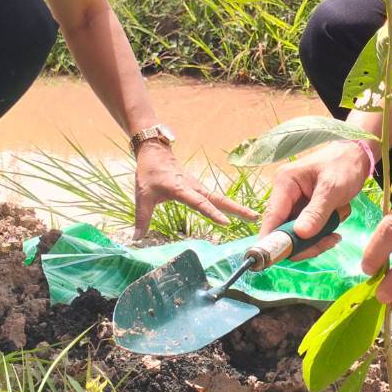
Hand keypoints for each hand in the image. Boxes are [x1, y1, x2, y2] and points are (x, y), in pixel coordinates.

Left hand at [132, 143, 257, 239]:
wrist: (155, 151)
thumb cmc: (149, 173)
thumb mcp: (143, 196)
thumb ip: (142, 219)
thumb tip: (137, 240)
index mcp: (181, 189)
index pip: (199, 203)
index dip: (212, 213)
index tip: (226, 223)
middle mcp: (194, 187)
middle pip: (219, 199)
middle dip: (237, 209)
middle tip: (254, 218)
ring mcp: (198, 186)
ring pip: (219, 197)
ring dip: (236, 207)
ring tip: (252, 217)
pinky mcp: (198, 186)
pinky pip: (215, 197)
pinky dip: (227, 204)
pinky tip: (235, 212)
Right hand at [260, 140, 373, 258]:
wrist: (357, 156)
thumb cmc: (344, 165)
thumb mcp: (332, 189)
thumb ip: (317, 212)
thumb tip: (301, 234)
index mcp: (285, 184)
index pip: (272, 217)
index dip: (272, 240)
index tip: (281, 258)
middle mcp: (285, 195)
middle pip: (283, 231)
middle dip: (304, 243)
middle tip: (328, 243)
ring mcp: (294, 204)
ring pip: (296, 235)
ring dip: (315, 240)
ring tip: (336, 235)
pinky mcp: (304, 211)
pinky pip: (307, 232)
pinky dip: (320, 235)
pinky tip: (335, 231)